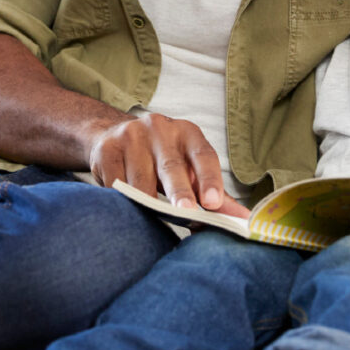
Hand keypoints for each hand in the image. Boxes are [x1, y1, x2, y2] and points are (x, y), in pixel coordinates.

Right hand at [87, 113, 240, 213]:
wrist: (115, 135)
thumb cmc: (163, 157)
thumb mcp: (189, 167)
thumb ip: (214, 193)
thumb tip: (243, 220)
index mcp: (188, 133)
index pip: (204, 156)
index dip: (210, 179)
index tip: (214, 202)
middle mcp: (160, 129)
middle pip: (172, 166)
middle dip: (179, 192)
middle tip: (187, 213)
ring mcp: (131, 136)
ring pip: (140, 180)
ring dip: (147, 204)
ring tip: (153, 220)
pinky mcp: (106, 149)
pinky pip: (115, 184)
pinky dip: (122, 201)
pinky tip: (126, 208)